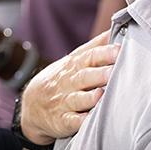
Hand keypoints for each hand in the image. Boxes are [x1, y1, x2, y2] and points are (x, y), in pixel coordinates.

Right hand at [20, 30, 119, 144]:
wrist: (32, 103)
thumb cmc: (62, 78)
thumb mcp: (74, 59)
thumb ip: (95, 46)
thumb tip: (116, 27)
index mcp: (74, 66)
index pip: (89, 57)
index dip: (103, 54)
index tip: (119, 49)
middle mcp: (69, 82)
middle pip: (84, 76)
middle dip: (98, 74)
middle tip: (113, 71)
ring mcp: (64, 101)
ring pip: (77, 98)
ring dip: (89, 97)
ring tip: (101, 94)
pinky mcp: (62, 120)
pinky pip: (70, 121)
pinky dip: (79, 122)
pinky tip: (87, 120)